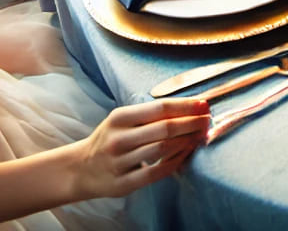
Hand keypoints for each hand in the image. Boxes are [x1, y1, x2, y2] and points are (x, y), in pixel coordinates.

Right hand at [67, 98, 209, 198]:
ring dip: (187, 140)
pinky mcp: (124, 183)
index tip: (204, 104)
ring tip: (200, 135)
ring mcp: (120, 162)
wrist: (80, 169)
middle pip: (165, 128)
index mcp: (118, 118)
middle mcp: (118, 139)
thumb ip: (150, 114)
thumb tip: (191, 106)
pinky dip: (177, 161)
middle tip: (208, 120)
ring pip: (163, 149)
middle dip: (192, 123)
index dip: (186, 106)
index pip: (159, 107)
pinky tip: (186, 153)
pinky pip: (158, 172)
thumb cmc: (109, 139)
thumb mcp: (122, 121)